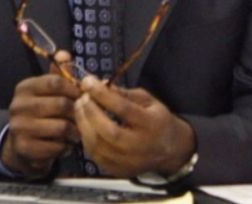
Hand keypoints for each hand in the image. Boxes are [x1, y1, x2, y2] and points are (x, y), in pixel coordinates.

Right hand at [0, 51, 81, 177]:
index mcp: (25, 88)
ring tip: (77, 132)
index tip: (86, 96)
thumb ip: (59, 75)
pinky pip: (56, 147)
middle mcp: (18, 106)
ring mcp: (19, 127)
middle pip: (61, 104)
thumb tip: (64, 54)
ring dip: (74, 132)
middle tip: (86, 118)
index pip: (55, 82)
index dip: (75, 89)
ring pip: (61, 127)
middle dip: (78, 112)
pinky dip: (65, 147)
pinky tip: (65, 145)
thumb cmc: (42, 115)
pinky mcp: (24, 148)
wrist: (22, 146)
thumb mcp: (48, 93)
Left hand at [74, 75, 195, 178]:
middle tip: (82, 97)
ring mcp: (128, 161)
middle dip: (90, 112)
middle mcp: (140, 146)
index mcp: (151, 124)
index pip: (123, 108)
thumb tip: (99, 85)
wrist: (170, 150)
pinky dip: (86, 138)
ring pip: (98, 146)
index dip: (102, 94)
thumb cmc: (157, 121)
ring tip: (80, 109)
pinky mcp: (118, 170)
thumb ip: (124, 93)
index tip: (88, 82)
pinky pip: (95, 155)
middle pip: (109, 131)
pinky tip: (85, 125)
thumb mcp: (148, 101)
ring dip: (84, 124)